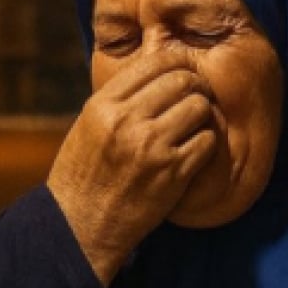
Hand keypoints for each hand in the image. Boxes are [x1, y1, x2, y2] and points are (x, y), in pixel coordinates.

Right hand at [47, 54, 217, 285]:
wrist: (81, 225)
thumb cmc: (82, 175)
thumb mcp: (87, 127)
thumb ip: (117, 101)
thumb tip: (155, 76)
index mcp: (102, 106)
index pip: (154, 63)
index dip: (177, 62)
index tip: (183, 70)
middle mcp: (126, 121)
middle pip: (182, 81)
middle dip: (195, 86)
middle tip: (195, 96)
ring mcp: (151, 147)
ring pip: (199, 107)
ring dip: (202, 114)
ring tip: (193, 125)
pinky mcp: (172, 172)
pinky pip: (207, 141)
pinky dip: (205, 143)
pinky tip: (193, 150)